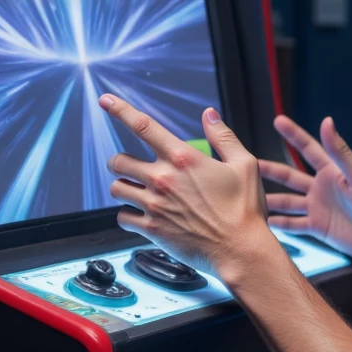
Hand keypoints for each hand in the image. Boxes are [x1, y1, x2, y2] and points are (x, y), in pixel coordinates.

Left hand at [101, 96, 269, 279]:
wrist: (240, 251)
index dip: (121, 109)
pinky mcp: (151, 229)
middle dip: (120, 162)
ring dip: (123, 188)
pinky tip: (141, 216)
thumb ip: (222, 137)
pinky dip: (128, 216)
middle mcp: (163, 179)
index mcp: (183, 158)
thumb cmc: (245, 210)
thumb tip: (209, 114)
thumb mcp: (244, 165)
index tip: (106, 100)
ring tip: (137, 193)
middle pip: (118, 161)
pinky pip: (122, 218)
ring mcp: (154, 205)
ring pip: (116, 189)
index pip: (143, 126)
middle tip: (130, 168)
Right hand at [259, 114, 351, 265]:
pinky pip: (294, 225)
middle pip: (289, 176)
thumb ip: (340, 152)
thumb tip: (326, 121)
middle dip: (269, 169)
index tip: (279, 120)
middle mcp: (322, 187)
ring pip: (287, 201)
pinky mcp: (318, 228)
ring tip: (248, 195)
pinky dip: (279, 223)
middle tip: (248, 163)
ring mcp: (318, 208)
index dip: (293, 134)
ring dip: (269, 198)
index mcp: (332, 171)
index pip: (308, 149)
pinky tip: (263, 221)